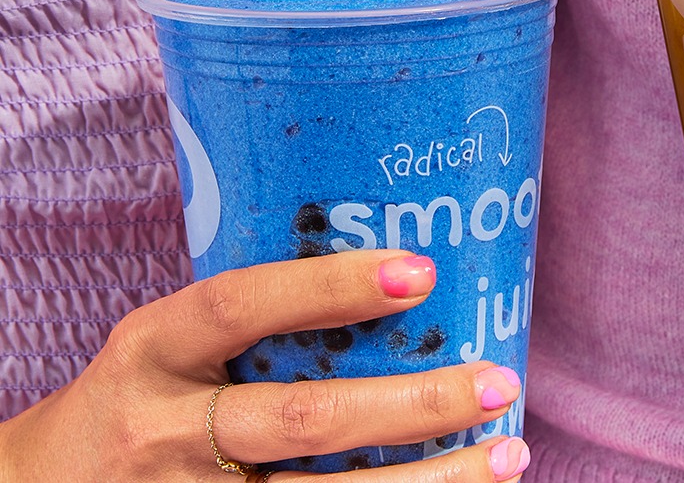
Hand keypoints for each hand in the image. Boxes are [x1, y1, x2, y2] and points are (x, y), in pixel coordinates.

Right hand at [0, 250, 528, 481]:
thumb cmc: (133, 399)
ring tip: (506, 456)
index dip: (332, 287)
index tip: (422, 271)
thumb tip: (393, 280)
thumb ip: (251, 320)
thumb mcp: (165, 344)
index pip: (242, 304)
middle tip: (497, 381)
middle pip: (302, 422)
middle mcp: (166, 431)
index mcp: (153, 348)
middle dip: (413, 407)